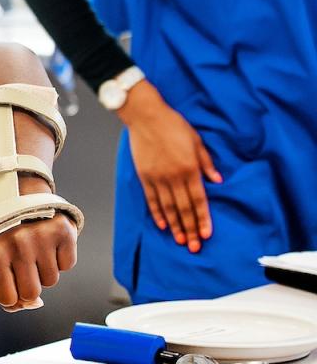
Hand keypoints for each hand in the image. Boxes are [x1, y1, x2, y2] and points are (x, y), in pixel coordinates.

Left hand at [0, 207, 76, 312]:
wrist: (21, 196)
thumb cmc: (3, 232)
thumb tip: (26, 305)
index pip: (8, 298)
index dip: (12, 298)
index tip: (12, 289)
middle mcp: (18, 244)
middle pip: (32, 293)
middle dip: (29, 286)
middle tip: (24, 267)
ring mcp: (42, 237)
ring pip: (51, 280)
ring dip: (44, 270)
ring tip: (35, 249)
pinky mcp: (63, 232)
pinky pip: (67, 265)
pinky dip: (60, 259)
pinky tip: (49, 243)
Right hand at [116, 81, 219, 251]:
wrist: (146, 116)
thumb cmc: (173, 125)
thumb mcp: (197, 141)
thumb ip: (206, 163)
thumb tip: (218, 180)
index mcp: (189, 168)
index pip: (199, 200)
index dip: (203, 219)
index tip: (206, 234)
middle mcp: (174, 177)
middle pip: (184, 208)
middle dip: (190, 229)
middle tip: (194, 247)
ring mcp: (157, 178)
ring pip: (168, 207)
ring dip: (174, 226)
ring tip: (179, 240)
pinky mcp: (144, 175)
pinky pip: (152, 199)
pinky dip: (157, 213)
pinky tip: (162, 224)